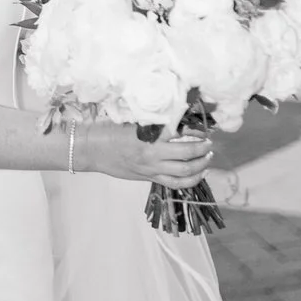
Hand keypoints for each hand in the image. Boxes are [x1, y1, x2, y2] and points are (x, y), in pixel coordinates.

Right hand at [75, 123, 216, 186]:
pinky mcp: (149, 178)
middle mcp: (153, 153)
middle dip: (204, 148)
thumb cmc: (109, 130)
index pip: (181, 132)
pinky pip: (175, 183)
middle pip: (188, 153)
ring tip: (208, 157)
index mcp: (149, 135)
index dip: (196, 129)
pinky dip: (191, 180)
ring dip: (201, 164)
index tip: (203, 126)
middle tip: (210, 142)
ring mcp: (152, 168)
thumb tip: (176, 118)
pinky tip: (199, 174)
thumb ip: (154, 121)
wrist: (91, 149)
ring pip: (185, 171)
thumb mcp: (132, 120)